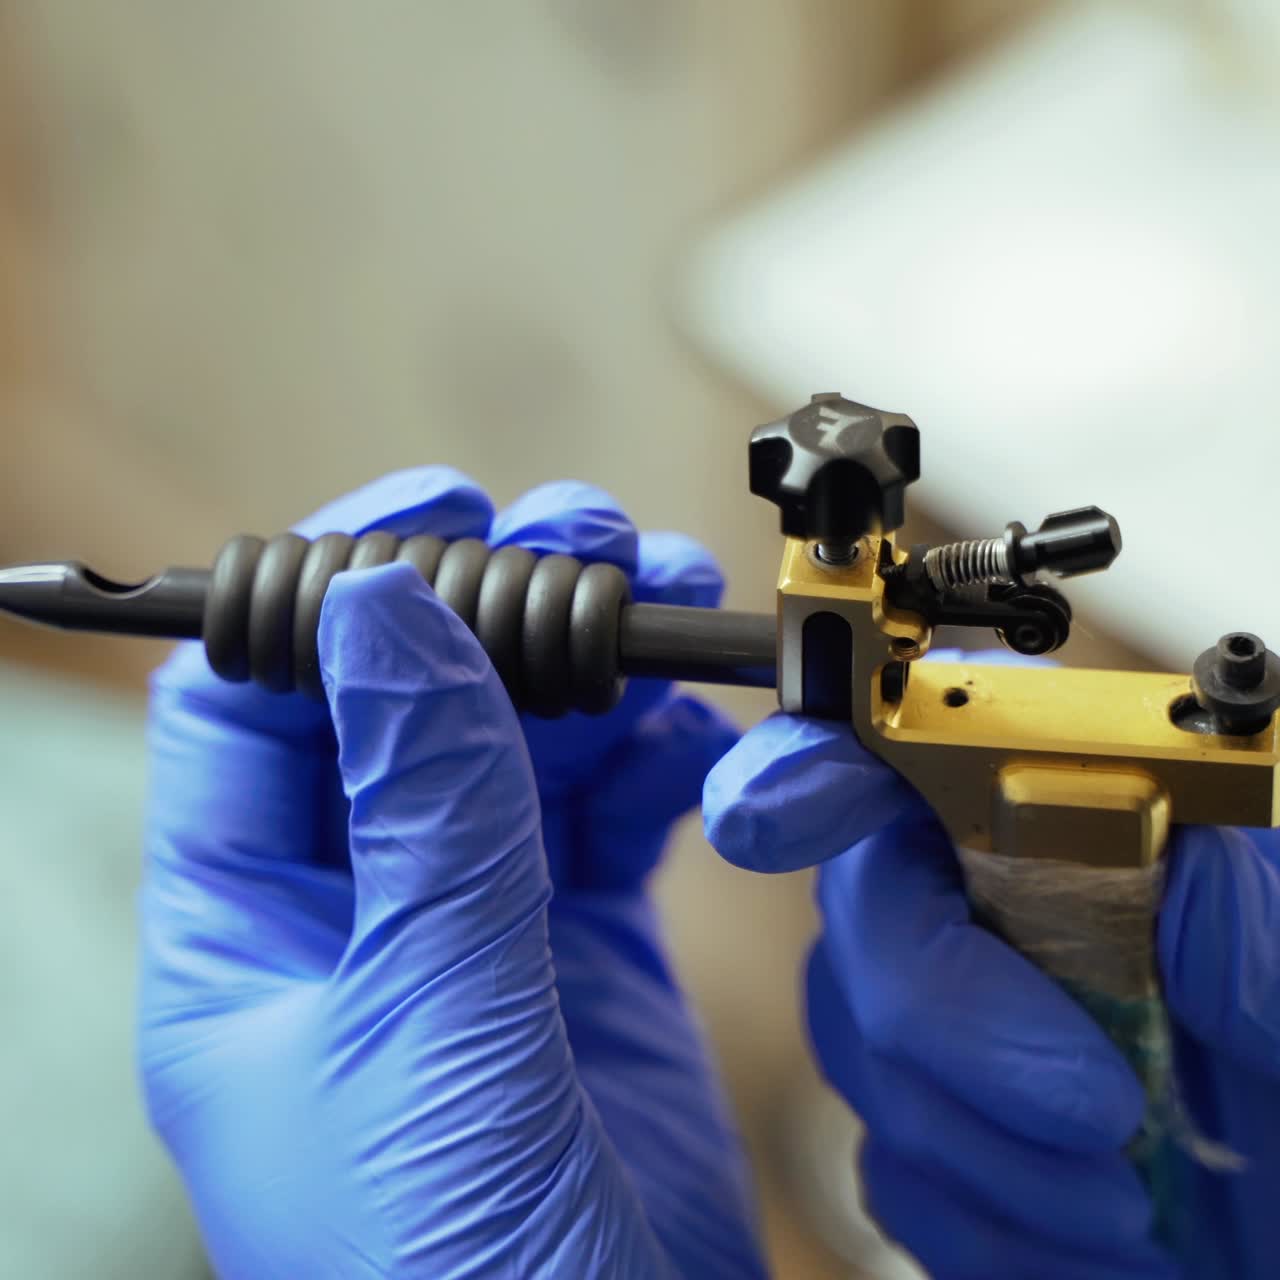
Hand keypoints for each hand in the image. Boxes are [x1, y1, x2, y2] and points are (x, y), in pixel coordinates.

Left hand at [139, 470, 766, 1279]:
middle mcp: (358, 915)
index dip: (329, 594)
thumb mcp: (430, 1034)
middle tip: (586, 535)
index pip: (248, 707)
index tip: (433, 512)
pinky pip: (607, 818)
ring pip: (520, 749)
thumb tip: (384, 616)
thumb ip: (424, 822)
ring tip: (668, 602)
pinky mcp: (583, 959)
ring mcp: (478, 930)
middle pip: (403, 705)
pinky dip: (653, 759)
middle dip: (490, 608)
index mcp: (252, 938)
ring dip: (591, 670)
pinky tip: (696, 733)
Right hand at [706, 649, 1279, 1279]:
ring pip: (864, 1051)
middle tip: (1101, 1109)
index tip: (773, 821)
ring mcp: (930, 1012)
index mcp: (1054, 806)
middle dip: (953, 1020)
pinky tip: (1094, 1238)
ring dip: (992, 1146)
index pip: (896, 753)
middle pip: (866, 915)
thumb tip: (1180, 868)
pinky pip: (892, 1170)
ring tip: (1129, 1198)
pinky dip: (993, 1225)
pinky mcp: (922, 1125)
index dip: (815, 773)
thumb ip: (1251, 927)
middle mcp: (968, 892)